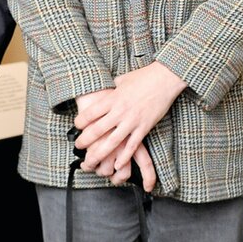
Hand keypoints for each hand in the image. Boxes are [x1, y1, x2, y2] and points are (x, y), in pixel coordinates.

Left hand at [73, 62, 184, 179]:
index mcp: (113, 98)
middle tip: (78, 145)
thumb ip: (112, 89)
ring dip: (100, 153)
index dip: (80, 121)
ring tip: (91, 160)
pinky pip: (132, 145)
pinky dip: (124, 157)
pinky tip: (117, 165)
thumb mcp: (122, 79)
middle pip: (97, 130)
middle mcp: (120, 111)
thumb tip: (105, 90)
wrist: (165, 78)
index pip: (91, 113)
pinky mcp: (144, 127)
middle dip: (85, 140)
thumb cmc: (144, 76)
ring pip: (113, 142)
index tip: (77, 126)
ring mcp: (133, 121)